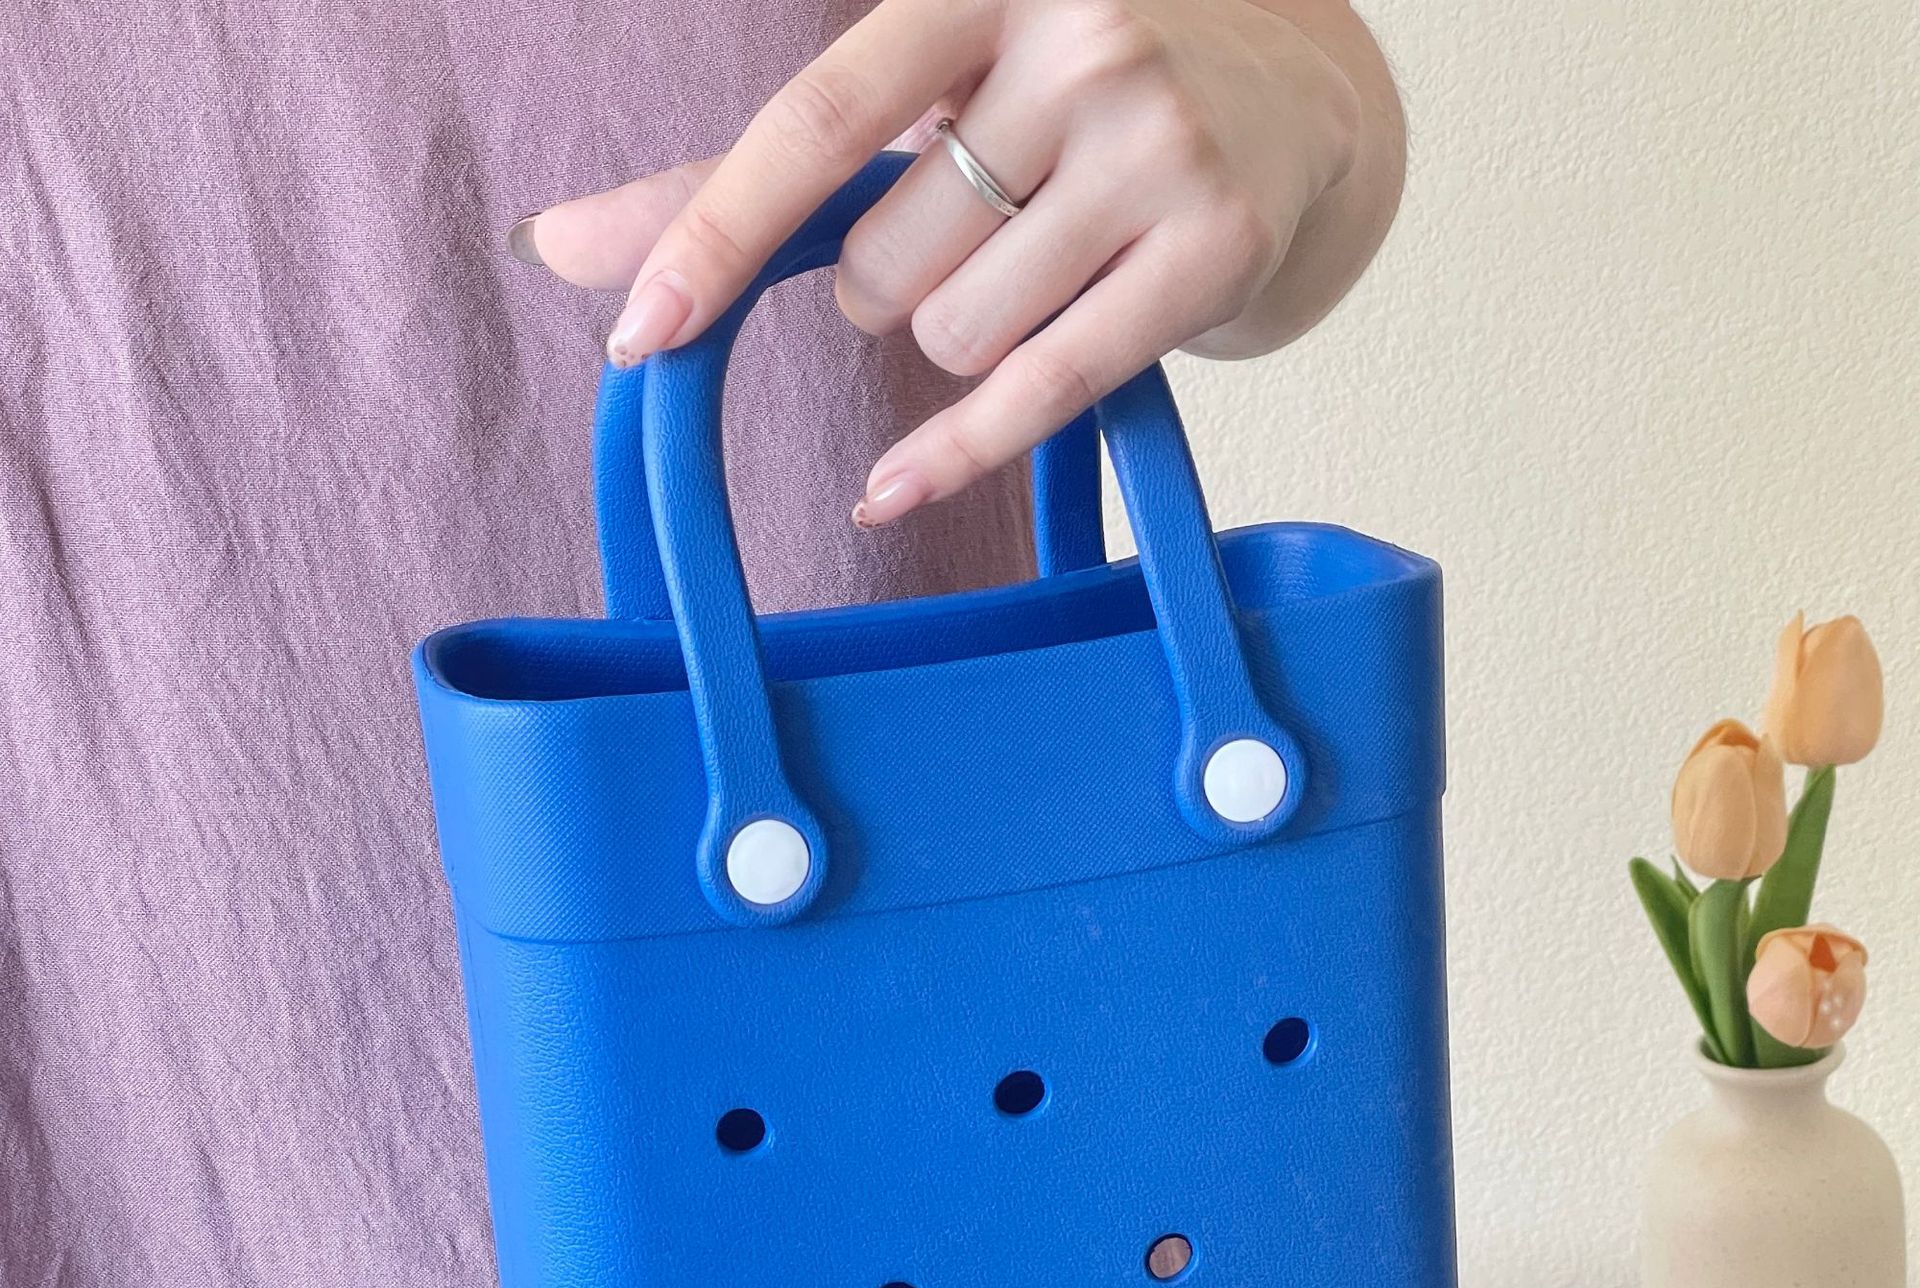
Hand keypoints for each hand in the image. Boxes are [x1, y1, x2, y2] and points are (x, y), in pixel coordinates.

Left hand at [513, 0, 1403, 526]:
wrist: (1297, 103)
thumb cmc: (1068, 98)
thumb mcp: (922, 95)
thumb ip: (749, 173)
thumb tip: (559, 249)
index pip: (815, 122)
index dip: (718, 232)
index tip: (639, 330)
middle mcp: (1077, 40)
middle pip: (885, 269)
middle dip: (891, 291)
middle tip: (970, 241)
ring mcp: (1155, 145)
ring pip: (955, 337)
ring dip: (955, 343)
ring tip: (1030, 279)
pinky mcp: (1214, 249)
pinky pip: (1039, 392)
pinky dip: (954, 452)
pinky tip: (892, 486)